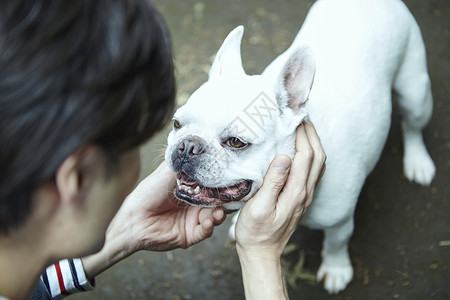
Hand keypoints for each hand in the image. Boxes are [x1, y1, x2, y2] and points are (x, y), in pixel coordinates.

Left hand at [109, 161, 225, 251]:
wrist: (133, 219)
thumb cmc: (147, 193)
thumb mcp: (167, 172)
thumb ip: (184, 163)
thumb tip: (199, 145)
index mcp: (192, 188)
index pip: (213, 185)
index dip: (223, 183)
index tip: (232, 179)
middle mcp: (195, 204)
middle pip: (219, 201)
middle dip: (226, 200)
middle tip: (232, 197)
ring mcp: (194, 220)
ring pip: (216, 217)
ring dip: (220, 214)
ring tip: (218, 211)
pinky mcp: (190, 235)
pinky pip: (205, 231)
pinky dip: (210, 226)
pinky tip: (208, 221)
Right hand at [235, 121, 325, 258]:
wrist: (262, 254)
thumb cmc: (255, 232)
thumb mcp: (259, 207)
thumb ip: (273, 182)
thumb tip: (284, 156)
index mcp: (296, 192)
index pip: (306, 156)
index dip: (303, 134)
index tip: (294, 118)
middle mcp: (305, 192)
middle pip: (318, 157)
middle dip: (312, 134)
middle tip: (300, 117)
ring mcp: (305, 196)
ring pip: (319, 165)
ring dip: (314, 143)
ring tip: (303, 128)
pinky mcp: (301, 199)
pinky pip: (313, 172)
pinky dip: (311, 156)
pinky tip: (301, 151)